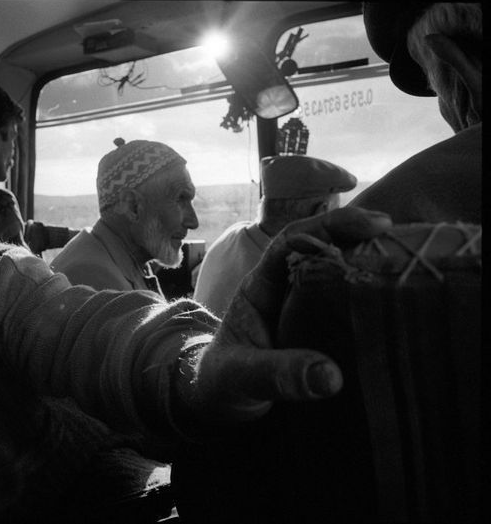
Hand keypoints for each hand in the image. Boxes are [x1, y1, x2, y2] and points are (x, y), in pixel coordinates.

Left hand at [180, 207, 391, 422]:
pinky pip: (345, 308)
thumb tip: (330, 376)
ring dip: (368, 266)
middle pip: (322, 250)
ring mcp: (302, 310)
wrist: (217, 402)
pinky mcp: (317, 333)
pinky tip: (400, 303)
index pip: (293, 241)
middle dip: (359, 238)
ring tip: (410, 262)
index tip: (372, 224)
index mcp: (261, 287)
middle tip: (403, 238)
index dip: (330, 227)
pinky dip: (369, 301)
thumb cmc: (221, 382)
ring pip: (337, 276)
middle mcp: (284, 291)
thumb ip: (278, 375)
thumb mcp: (242, 377)